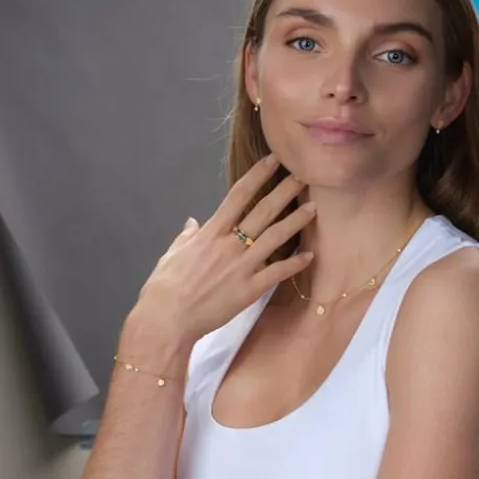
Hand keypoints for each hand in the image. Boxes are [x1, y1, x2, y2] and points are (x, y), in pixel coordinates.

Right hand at [122, 154, 314, 359]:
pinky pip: (277, 273)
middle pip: (263, 211)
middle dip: (284, 191)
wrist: (167, 318)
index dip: (257, 175)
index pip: (238, 195)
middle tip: (303, 176)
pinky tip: (310, 255)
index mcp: (210, 233)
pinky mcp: (250, 289)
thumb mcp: (172, 254)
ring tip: (314, 208)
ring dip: (296, 221)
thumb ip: (186, 236)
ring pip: (275, 237)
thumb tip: (192, 222)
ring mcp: (242, 266)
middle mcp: (230, 245)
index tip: (273, 160)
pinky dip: (295, 263)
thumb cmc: (164, 287)